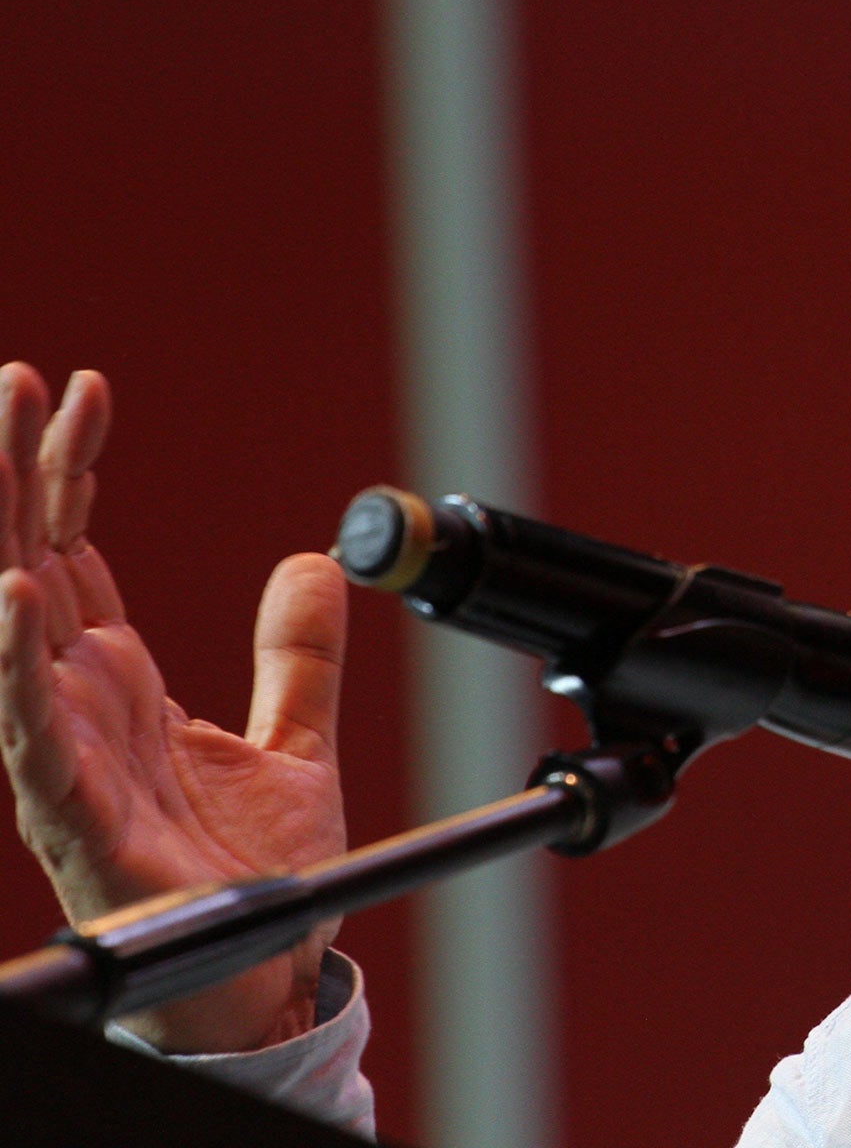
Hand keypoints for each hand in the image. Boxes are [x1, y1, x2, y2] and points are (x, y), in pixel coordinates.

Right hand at [0, 363, 348, 1053]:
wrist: (264, 977)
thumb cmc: (255, 871)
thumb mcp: (295, 738)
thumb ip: (297, 654)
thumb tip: (315, 562)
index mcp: (121, 680)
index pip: (80, 549)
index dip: (74, 469)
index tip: (84, 389)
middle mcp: (78, 704)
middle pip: (34, 559)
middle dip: (18, 469)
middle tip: (13, 376)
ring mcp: (65, 753)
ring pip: (14, 622)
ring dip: (3, 531)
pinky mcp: (73, 811)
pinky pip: (32, 726)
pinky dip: (18, 657)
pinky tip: (17, 591)